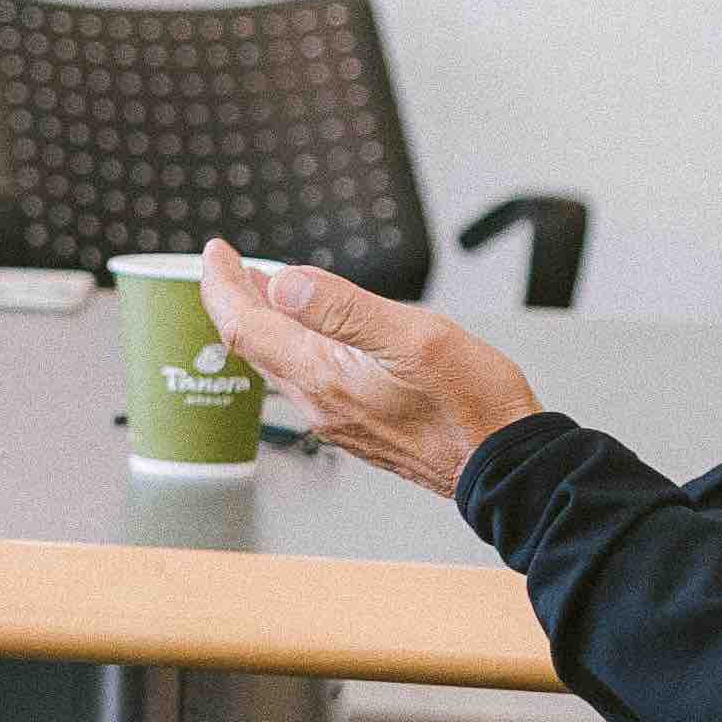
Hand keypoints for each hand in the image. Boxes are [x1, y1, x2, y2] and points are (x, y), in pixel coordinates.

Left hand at [195, 242, 540, 496]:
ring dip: (264, 323)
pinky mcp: (358, 427)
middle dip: (236, 299)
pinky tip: (310, 333)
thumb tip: (285, 284)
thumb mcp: (413, 338)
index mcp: (325, 376)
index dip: (223, 285)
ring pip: (279, 364)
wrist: (504, 467)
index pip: (246, 326)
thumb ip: (343, 309)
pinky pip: (306, 380)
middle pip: (255, 345)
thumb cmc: (473, 407)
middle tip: (230, 265)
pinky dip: (293, 346)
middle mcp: (321, 403)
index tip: (217, 254)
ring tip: (262, 288)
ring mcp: (338, 419)